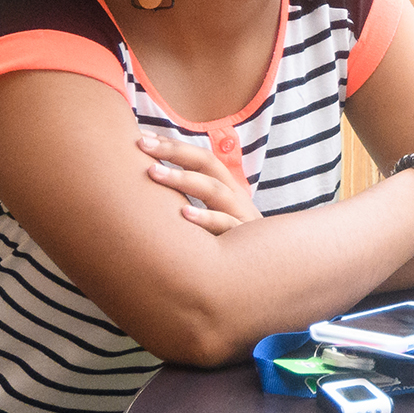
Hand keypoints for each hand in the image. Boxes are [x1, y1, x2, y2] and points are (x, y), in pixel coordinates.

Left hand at [140, 133, 264, 236]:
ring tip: (153, 172)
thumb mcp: (218, 217)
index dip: (173, 146)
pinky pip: (226, 225)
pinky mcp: (243, 241)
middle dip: (174, 151)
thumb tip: (155, 184)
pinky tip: (184, 214)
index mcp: (227, 189)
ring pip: (214, 191)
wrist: (272, 274)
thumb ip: (194, 201)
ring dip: (183, 179)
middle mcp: (234, 197)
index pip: (200, 158)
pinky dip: (206, 218)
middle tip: (141, 145)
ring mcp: (240, 216)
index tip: (143, 138)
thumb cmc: (233, 245)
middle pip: (207, 164)